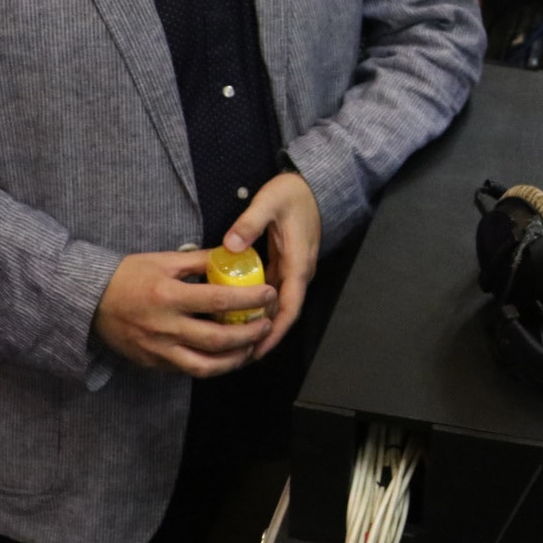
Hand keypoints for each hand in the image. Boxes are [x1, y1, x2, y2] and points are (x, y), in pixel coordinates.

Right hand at [92, 248, 275, 376]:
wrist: (88, 302)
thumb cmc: (127, 276)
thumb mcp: (163, 260)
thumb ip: (199, 260)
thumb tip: (233, 255)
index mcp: (168, 296)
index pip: (219, 301)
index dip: (250, 299)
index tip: (269, 293)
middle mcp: (164, 327)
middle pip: (218, 339)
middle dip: (250, 334)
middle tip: (267, 324)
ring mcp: (158, 350)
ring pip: (206, 366)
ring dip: (236, 359)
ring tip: (253, 347)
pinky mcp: (154, 364)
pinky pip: (189, 370)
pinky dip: (213, 366)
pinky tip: (228, 357)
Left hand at [223, 171, 322, 359]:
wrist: (312, 186)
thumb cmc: (292, 194)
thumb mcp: (269, 203)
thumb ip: (250, 222)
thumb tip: (230, 245)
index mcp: (298, 264)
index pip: (290, 307)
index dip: (275, 332)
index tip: (258, 350)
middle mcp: (299, 273)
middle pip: (284, 314)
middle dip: (266, 337)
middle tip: (240, 355)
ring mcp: (293, 270)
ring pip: (279, 306)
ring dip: (262, 325)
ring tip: (237, 341)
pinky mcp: (286, 266)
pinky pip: (273, 293)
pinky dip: (258, 307)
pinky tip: (240, 314)